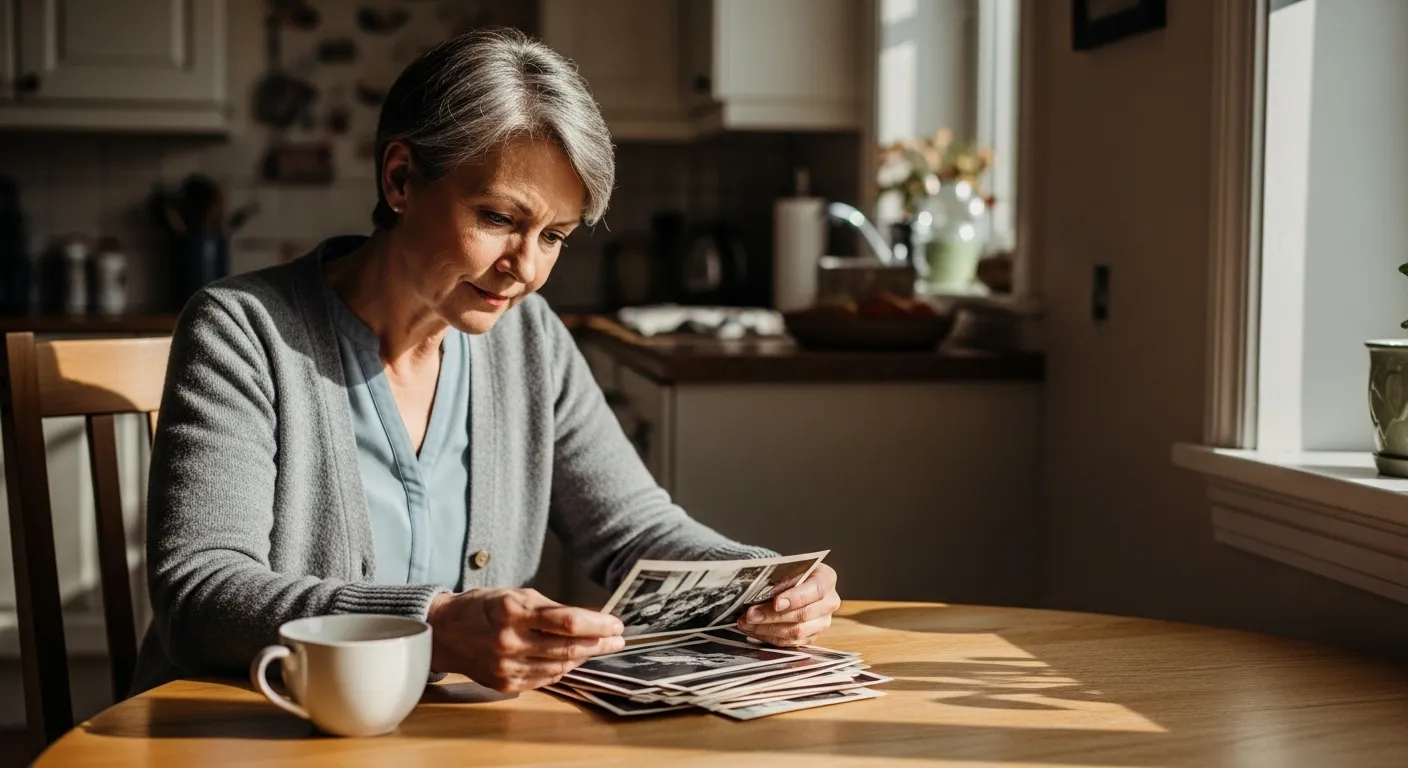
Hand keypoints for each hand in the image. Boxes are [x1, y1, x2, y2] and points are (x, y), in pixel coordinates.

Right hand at [425, 587, 624, 692]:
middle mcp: (509, 641)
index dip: (598, 624)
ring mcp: (506, 666)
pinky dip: (562, 668)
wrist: (443, 632)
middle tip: (617, 639)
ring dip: (583, 657)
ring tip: (597, 647)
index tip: (616, 624)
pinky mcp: (504, 683)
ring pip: (559, 666)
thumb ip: (551, 608)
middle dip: (599, 643)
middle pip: (568, 647)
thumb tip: (589, 619)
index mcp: (513, 611)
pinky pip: (544, 679)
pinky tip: (571, 659)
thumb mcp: (516, 594)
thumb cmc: (482, 607)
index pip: (568, 622)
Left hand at [736, 563, 839, 645]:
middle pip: (803, 614)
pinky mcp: (811, 636)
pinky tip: (753, 629)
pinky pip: (790, 642)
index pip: (815, 590)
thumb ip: (779, 579)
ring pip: (796, 632)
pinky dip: (769, 637)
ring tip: (746, 623)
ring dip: (767, 629)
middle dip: (772, 616)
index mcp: (826, 579)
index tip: (776, 603)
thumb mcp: (788, 568)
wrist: (795, 582)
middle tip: (750, 615)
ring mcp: (822, 622)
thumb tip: (757, 591)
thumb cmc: (790, 573)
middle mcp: (829, 602)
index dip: (795, 598)